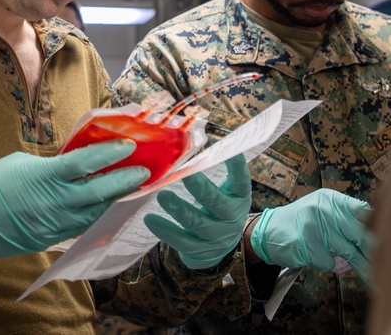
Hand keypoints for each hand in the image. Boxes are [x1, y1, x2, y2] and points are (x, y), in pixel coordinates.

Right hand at [0, 140, 147, 258]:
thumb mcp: (22, 163)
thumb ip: (53, 164)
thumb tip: (78, 163)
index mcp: (44, 176)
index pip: (85, 163)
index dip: (110, 154)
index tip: (129, 146)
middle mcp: (53, 202)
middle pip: (99, 192)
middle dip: (125, 181)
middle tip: (144, 172)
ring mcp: (54, 224)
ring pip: (96, 213)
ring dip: (116, 201)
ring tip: (134, 189)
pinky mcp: (52, 239)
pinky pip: (82, 227)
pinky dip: (98, 216)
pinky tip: (110, 208)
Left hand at [143, 154, 251, 269]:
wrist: (221, 245)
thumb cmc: (217, 206)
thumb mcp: (224, 190)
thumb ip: (211, 172)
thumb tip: (191, 141)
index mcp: (239, 197)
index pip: (241, 181)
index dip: (236, 166)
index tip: (229, 151)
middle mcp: (231, 217)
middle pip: (216, 202)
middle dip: (200, 187)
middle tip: (185, 174)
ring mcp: (216, 236)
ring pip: (197, 222)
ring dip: (179, 209)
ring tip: (162, 195)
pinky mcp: (200, 250)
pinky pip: (182, 241)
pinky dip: (165, 230)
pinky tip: (150, 219)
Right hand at [249, 189, 374, 283]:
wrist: (268, 231)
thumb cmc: (302, 223)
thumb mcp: (323, 211)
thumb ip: (346, 219)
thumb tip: (380, 234)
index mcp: (331, 199)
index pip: (364, 212)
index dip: (380, 228)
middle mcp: (324, 209)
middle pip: (360, 234)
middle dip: (376, 253)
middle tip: (390, 265)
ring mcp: (315, 226)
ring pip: (348, 252)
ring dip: (360, 266)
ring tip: (373, 278)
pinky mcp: (307, 245)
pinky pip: (329, 262)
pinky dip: (328, 265)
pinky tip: (318, 258)